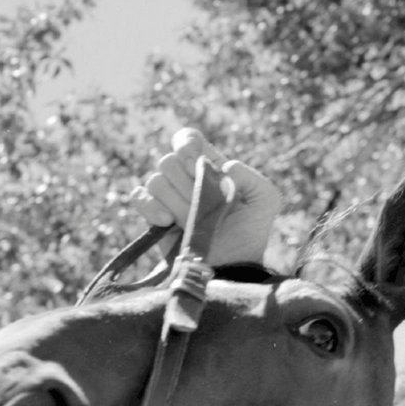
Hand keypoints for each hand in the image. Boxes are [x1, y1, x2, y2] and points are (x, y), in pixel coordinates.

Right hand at [131, 127, 280, 267]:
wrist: (232, 266)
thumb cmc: (249, 233)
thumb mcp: (265, 201)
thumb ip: (252, 177)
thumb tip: (224, 169)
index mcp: (208, 166)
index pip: (187, 139)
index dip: (186, 145)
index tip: (194, 164)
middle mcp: (185, 177)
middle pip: (169, 161)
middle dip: (186, 185)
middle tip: (203, 206)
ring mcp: (168, 196)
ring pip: (155, 181)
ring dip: (176, 203)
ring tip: (192, 222)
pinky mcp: (154, 215)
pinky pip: (139, 197)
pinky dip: (150, 207)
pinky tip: (167, 222)